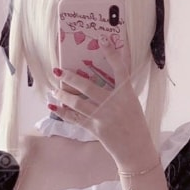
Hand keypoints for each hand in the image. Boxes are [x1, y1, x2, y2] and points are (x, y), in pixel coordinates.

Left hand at [48, 49, 152, 166]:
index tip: (103, 40)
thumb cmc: (135, 124)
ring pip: (78, 102)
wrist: (135, 149)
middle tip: (57, 70)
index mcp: (126, 93)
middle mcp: (113, 103)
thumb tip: (101, 78)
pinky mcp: (96, 128)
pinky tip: (53, 107)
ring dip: (63, 95)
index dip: (111, 53)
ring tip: (54, 89)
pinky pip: (76, 118)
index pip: (119, 69)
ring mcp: (103, 116)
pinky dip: (63, 113)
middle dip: (70, 78)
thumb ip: (120, 91)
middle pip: (88, 86)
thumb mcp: (132, 104)